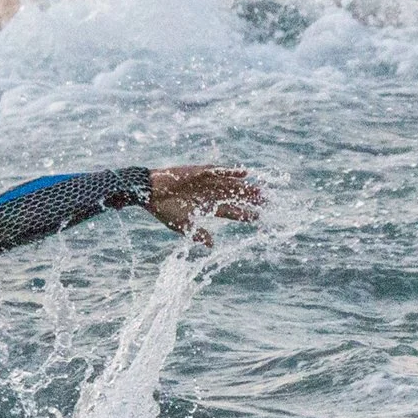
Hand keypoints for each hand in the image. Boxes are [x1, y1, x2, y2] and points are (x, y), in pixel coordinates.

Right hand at [146, 165, 262, 242]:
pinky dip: (231, 172)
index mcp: (208, 208)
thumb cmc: (163, 210)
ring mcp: (207, 183)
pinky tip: (245, 173)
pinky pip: (219, 171)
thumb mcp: (183, 225)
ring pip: (231, 185)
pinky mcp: (200, 172)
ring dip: (246, 187)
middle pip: (236, 198)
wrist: (149, 193)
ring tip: (261, 190)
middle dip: (251, 200)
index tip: (260, 218)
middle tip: (268, 202)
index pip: (232, 212)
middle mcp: (211, 195)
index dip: (245, 215)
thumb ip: (198, 234)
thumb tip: (211, 246)